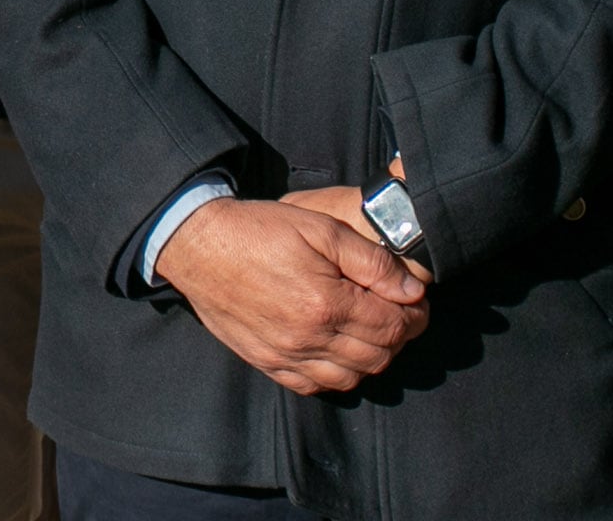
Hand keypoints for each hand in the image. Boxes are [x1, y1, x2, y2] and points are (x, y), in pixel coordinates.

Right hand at [153, 196, 429, 396]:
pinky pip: (313, 385)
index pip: (393, 326)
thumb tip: (411, 290)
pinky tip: (334, 350)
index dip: (415, 315)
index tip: (415, 301)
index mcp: (326, 303)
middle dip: (398, 336)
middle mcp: (308, 338)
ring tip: (366, 330)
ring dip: (369, 358)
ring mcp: (285, 355)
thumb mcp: (319, 227)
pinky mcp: (266, 361)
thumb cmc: (258, 229)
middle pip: (378, 356)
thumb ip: (370, 260)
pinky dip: (334, 374)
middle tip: (396, 313)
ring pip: (350, 377)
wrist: (197, 244)